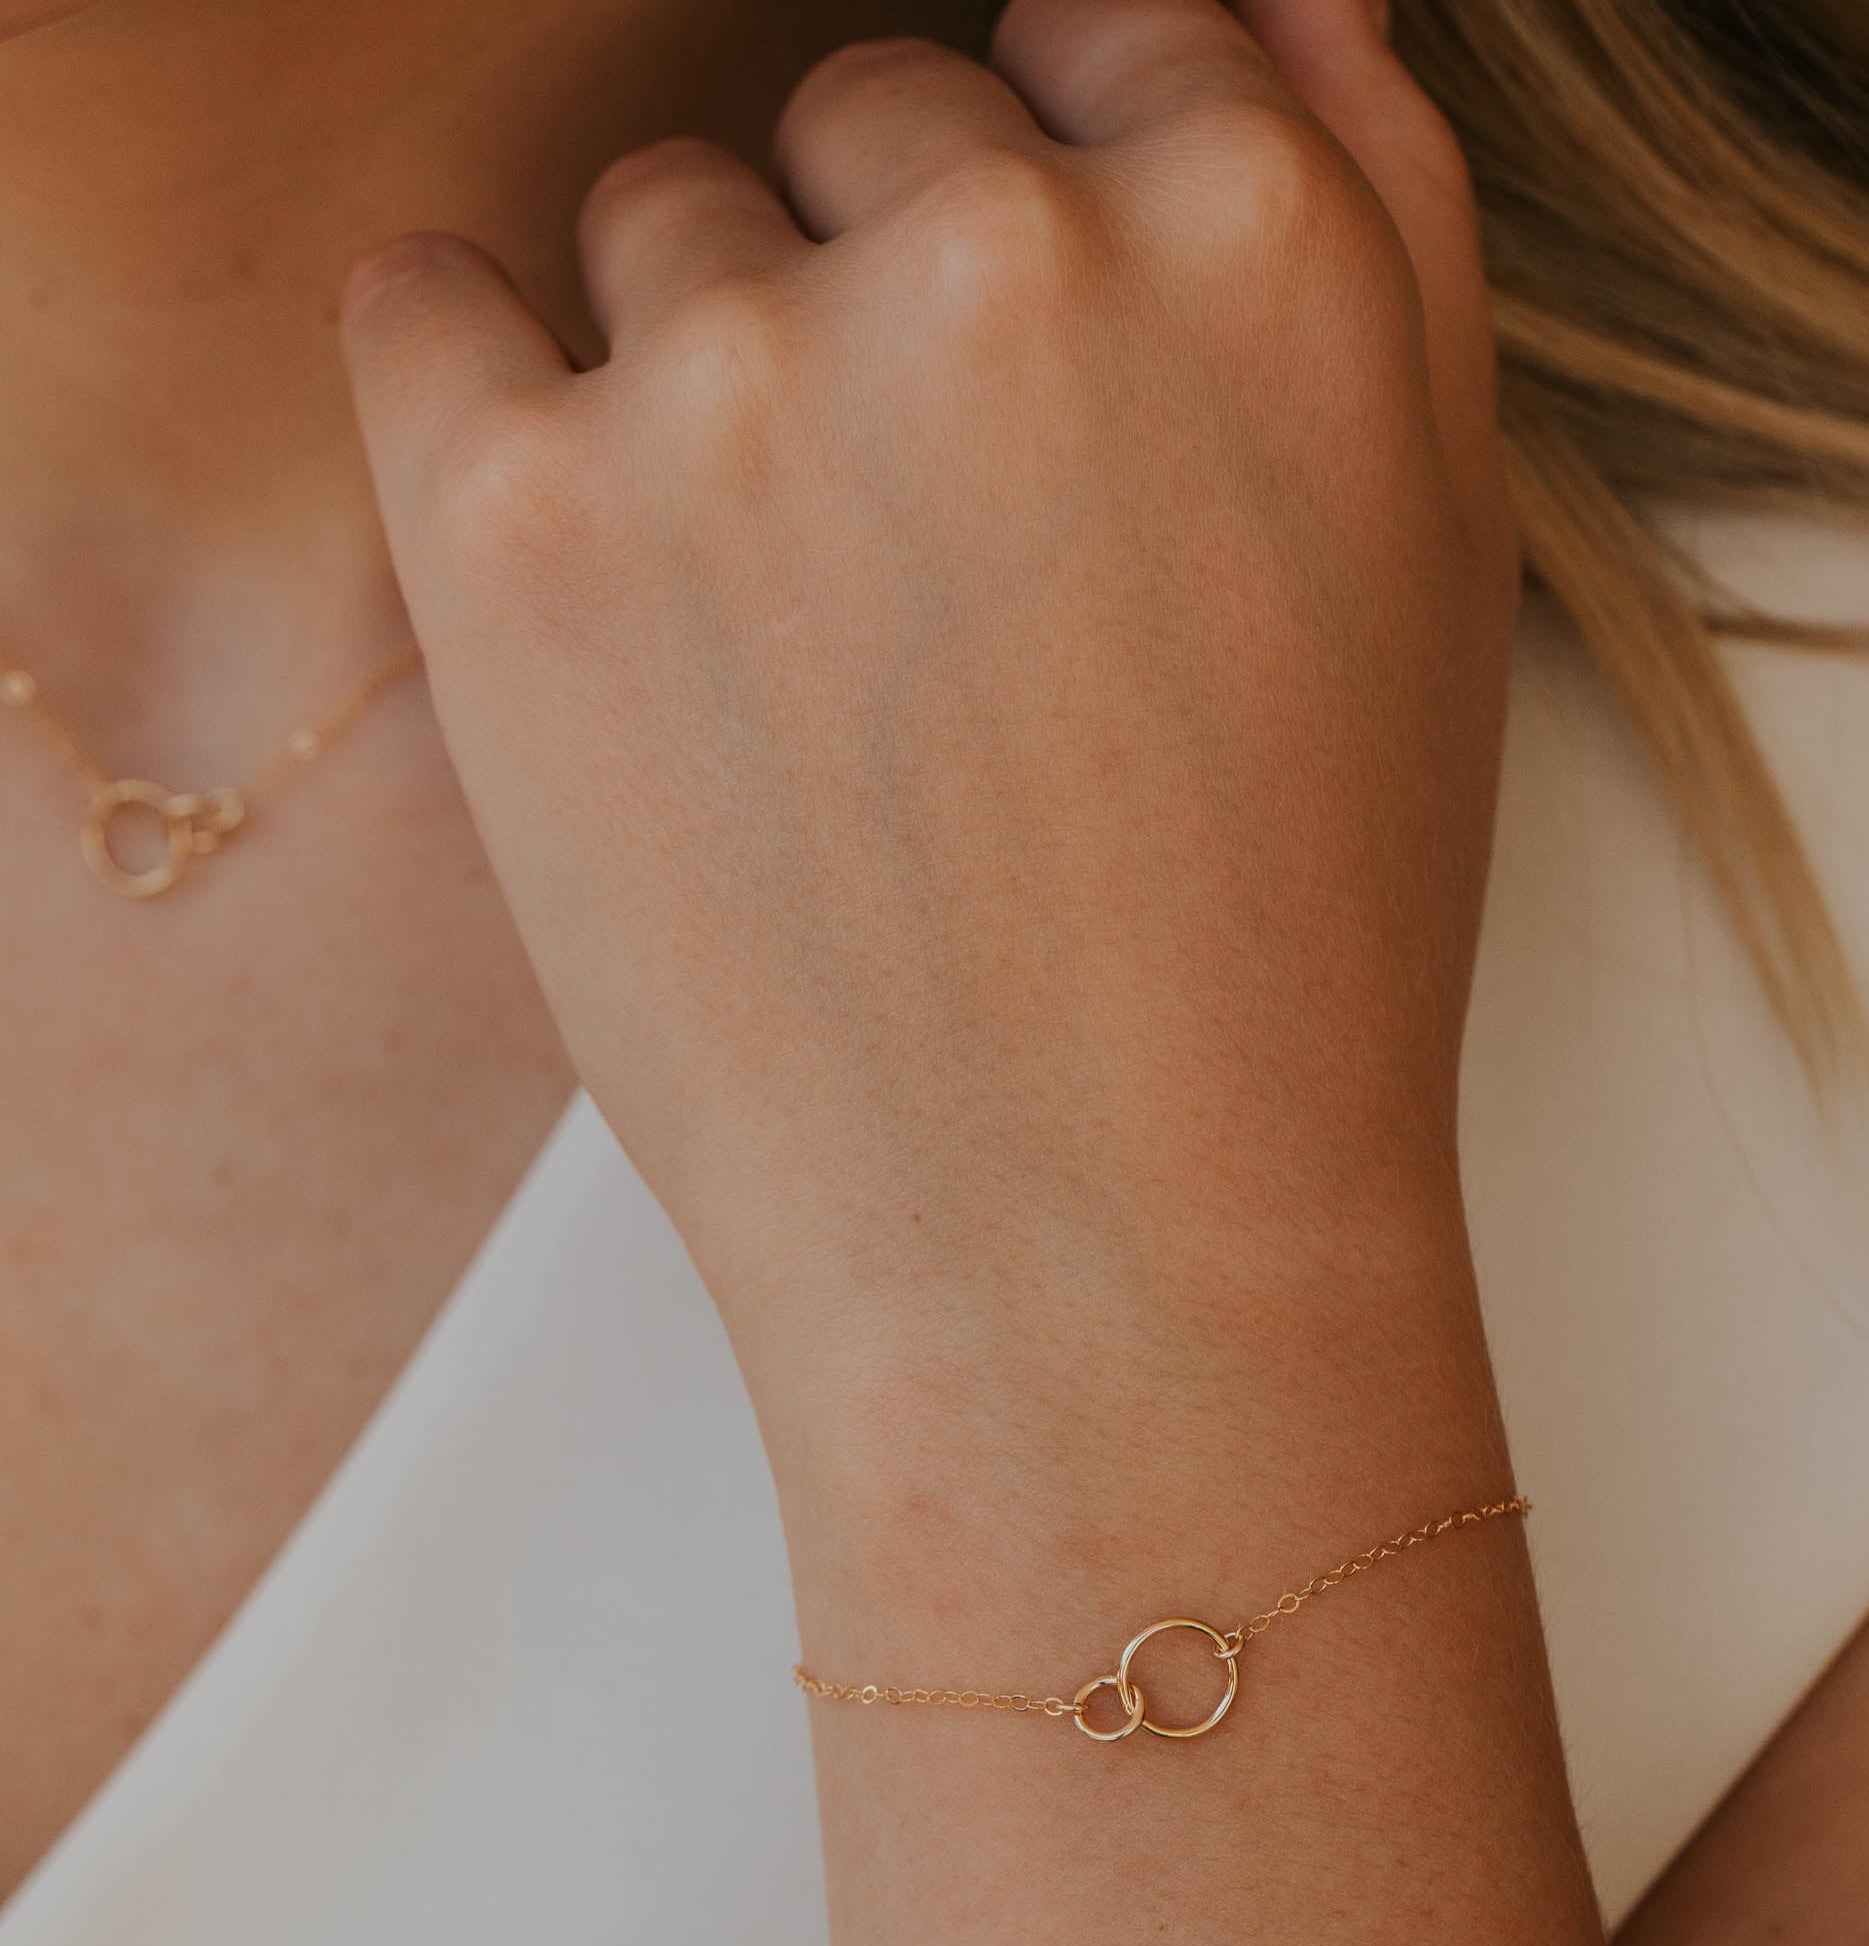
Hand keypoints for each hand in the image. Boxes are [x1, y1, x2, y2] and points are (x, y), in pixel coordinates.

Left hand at [341, 0, 1514, 1404]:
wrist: (1098, 1261)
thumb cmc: (1283, 958)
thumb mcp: (1431, 568)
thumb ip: (1371, 237)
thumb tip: (1263, 11)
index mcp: (1258, 241)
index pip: (1086, 31)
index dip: (1044, 201)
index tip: (1008, 364)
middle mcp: (1004, 258)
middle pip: (858, 116)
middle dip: (873, 292)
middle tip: (906, 566)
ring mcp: (745, 380)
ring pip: (654, 226)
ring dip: (696, 377)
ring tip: (779, 657)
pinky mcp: (523, 519)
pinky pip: (431, 311)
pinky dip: (481, 400)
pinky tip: (583, 572)